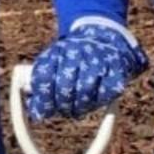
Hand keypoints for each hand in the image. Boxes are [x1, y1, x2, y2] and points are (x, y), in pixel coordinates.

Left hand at [26, 21, 147, 121]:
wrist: (105, 40)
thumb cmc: (72, 59)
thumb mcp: (53, 63)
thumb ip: (41, 84)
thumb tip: (36, 113)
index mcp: (57, 51)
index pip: (43, 77)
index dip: (42, 99)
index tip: (41, 113)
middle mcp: (76, 53)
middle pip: (64, 85)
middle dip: (61, 105)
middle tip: (63, 112)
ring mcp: (98, 60)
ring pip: (85, 90)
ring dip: (79, 106)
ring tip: (76, 111)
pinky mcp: (117, 70)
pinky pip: (106, 92)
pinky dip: (98, 102)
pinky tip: (93, 103)